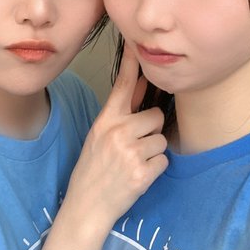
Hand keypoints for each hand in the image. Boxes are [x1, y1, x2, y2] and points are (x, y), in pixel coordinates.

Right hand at [63, 45, 167, 235]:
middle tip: (134, 148)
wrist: (86, 207)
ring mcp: (129, 153)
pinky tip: (138, 177)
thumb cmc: (93, 170)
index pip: (122, 86)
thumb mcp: (98, 137)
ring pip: (161, 140)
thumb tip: (142, 88)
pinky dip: (155, 170)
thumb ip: (120, 115)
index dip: (131, 63)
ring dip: (153, 153)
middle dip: (151, 132)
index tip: (136, 43)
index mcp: (105, 121)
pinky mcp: (141, 173)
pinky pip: (164, 161)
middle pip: (156, 117)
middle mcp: (117, 132)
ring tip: (133, 164)